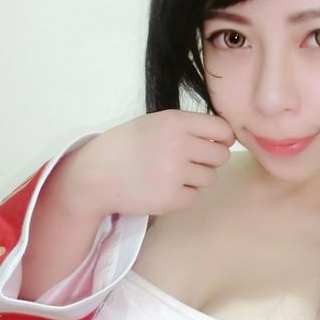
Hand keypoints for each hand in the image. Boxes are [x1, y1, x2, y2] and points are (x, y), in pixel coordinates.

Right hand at [61, 110, 235, 216]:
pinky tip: (163, 188)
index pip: (222, 130)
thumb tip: (226, 137)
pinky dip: (183, 195)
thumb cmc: (125, 146)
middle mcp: (178, 145)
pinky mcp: (171, 198)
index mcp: (175, 122)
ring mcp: (175, 173)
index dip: (223, 139)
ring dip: (196, 178)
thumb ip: (187, 126)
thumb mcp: (154, 123)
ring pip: (210, 178)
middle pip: (221, 156)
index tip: (216, 144)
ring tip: (170, 174)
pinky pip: (195, 196)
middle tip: (189, 162)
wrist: (94, 175)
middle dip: (209, 160)